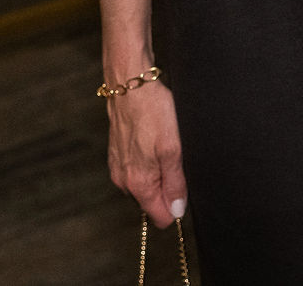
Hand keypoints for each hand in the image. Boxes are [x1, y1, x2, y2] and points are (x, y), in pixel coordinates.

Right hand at [107, 80, 188, 226]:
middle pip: (153, 201)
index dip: (177, 206)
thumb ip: (175, 183)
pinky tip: (154, 142)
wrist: (130, 86)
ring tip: (165, 147)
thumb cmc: (153, 112)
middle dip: (169, 188)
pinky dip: (149, 162)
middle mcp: (124, 181)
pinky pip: (138, 170)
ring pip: (147, 185)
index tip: (185, 186)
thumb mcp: (173, 149)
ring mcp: (118, 169)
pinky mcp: (117, 156)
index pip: (160, 217)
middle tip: (177, 159)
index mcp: (138, 184)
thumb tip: (176, 212)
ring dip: (160, 173)